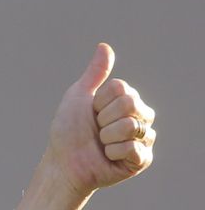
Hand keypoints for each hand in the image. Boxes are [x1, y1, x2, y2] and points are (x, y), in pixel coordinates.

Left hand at [42, 43, 155, 198]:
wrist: (64, 163)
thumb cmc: (68, 131)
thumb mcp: (78, 97)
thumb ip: (94, 73)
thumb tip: (104, 46)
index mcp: (127, 99)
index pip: (121, 89)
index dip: (99, 102)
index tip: (91, 113)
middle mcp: (141, 116)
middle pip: (129, 104)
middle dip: (103, 120)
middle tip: (96, 130)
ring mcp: (144, 137)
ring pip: (130, 126)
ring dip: (106, 138)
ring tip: (101, 144)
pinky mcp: (143, 159)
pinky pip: (133, 148)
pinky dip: (113, 153)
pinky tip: (109, 157)